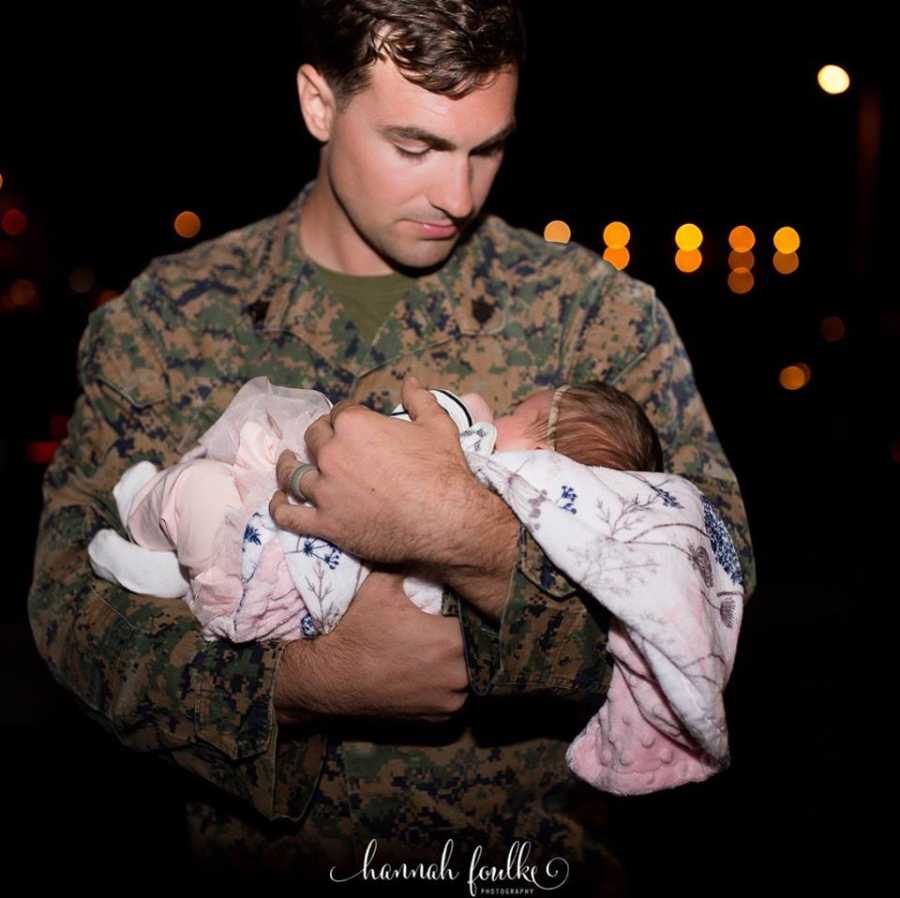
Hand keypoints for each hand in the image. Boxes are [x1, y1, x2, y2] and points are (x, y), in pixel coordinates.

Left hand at [268, 375, 476, 567]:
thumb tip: (410, 380)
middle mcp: (332, 454)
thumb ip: (419, 399)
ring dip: (290, 466)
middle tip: (330, 445)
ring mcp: (325, 490)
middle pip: (314, 438)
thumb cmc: (443, 471)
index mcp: (354, 425)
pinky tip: (279, 500)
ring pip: (293, 474)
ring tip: (290, 463)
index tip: (352, 425)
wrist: (447, 520)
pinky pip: (289, 515)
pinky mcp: (325, 523)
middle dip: (321, 438)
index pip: (339, 413)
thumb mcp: (437, 425)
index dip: (346, 417)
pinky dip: (279, 507)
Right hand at [274, 570, 468, 723]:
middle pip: (479, 653)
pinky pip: (454, 699)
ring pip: (470, 678)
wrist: (328, 679)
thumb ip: (406, 562)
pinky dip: (448, 687)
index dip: (472, 615)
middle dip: (469, 640)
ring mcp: (447, 702)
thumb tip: (424, 543)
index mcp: (450, 642)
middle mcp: (456, 676)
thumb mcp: (380, 587)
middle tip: (453, 627)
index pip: (480, 624)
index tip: (459, 609)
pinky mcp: (435, 719)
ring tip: (443, 651)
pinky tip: (431, 673)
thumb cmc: (356, 632)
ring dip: (461, 665)